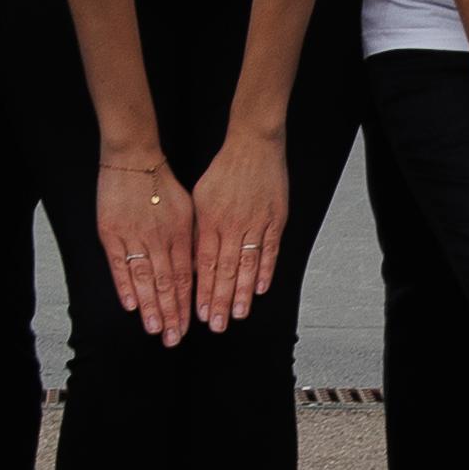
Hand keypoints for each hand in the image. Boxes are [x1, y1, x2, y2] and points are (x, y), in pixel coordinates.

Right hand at [97, 148, 193, 344]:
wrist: (133, 158)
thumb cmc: (162, 183)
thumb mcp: (188, 210)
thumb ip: (191, 241)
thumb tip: (198, 270)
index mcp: (180, 233)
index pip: (185, 276)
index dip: (186, 303)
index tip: (189, 326)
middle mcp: (158, 238)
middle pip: (166, 283)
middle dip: (171, 314)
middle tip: (173, 339)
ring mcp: (133, 236)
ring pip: (144, 278)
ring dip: (150, 307)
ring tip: (155, 329)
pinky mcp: (111, 233)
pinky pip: (119, 265)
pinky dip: (125, 286)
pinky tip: (131, 305)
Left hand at [189, 129, 290, 333]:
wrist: (253, 144)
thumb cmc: (224, 169)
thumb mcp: (200, 198)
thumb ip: (198, 230)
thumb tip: (192, 261)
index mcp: (211, 220)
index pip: (205, 264)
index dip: (203, 290)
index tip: (200, 312)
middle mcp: (233, 224)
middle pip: (225, 270)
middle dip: (220, 300)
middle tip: (218, 324)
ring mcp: (256, 222)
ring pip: (247, 265)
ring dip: (242, 293)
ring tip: (238, 314)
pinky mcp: (276, 218)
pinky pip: (270, 249)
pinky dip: (265, 270)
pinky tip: (259, 288)